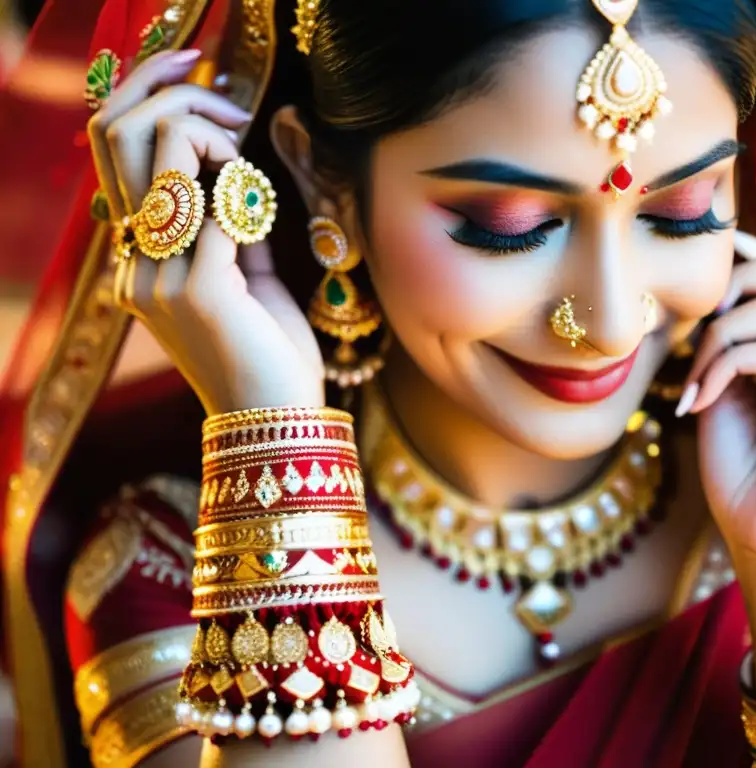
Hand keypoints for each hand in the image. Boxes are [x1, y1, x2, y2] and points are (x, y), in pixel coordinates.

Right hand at [88, 50, 323, 414]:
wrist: (279, 422)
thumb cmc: (269, 354)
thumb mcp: (246, 283)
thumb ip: (233, 234)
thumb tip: (241, 185)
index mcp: (139, 270)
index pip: (125, 166)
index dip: (164, 120)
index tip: (217, 109)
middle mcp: (136, 271)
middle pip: (121, 144)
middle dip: (173, 100)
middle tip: (223, 99)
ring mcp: (159, 281)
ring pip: (170, 165)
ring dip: (217, 145)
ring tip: (249, 168)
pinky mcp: (198, 291)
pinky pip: (219, 211)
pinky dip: (246, 198)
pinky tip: (262, 212)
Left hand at [678, 240, 755, 563]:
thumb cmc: (740, 466)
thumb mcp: (723, 382)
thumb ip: (727, 333)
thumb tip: (718, 278)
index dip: (749, 260)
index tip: (708, 278)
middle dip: (737, 286)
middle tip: (702, 331)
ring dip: (714, 348)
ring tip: (693, 393)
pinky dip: (723, 371)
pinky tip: (700, 405)